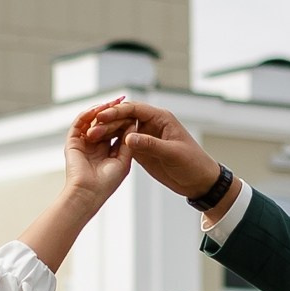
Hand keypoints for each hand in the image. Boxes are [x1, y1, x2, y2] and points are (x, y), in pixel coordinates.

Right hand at [59, 105, 135, 210]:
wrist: (88, 193)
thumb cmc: (108, 183)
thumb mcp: (124, 161)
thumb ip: (128, 143)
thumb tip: (133, 124)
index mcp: (111, 152)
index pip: (119, 130)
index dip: (125, 118)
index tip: (133, 109)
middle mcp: (98, 146)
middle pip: (106, 123)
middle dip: (113, 111)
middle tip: (121, 98)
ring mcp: (85, 143)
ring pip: (93, 121)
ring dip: (101, 110)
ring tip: (110, 102)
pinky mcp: (73, 142)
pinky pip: (80, 123)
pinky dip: (88, 114)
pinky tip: (98, 108)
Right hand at [98, 98, 230, 205]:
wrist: (199, 181)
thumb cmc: (192, 164)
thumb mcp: (172, 154)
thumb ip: (150, 145)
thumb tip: (128, 137)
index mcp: (161, 118)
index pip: (135, 109)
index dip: (117, 112)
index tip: (101, 117)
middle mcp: (151, 124)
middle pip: (124, 117)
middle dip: (107, 122)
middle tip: (91, 130)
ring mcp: (145, 136)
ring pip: (121, 129)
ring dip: (106, 132)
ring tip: (90, 138)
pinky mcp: (141, 150)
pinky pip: (122, 142)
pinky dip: (110, 142)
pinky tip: (97, 146)